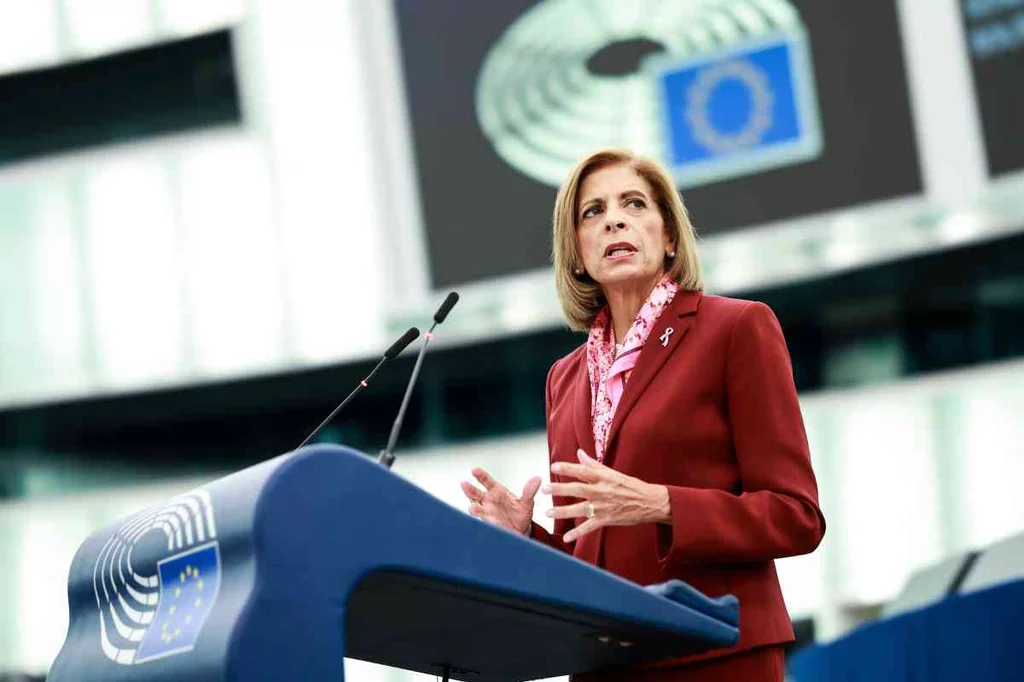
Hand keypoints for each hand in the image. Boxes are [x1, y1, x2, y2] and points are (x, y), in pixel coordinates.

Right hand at [461, 467, 541, 535]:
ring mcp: (486, 511)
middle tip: (464, 483)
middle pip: (475, 493)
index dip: (480, 475)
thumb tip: (538, 478)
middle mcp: (489, 500)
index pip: (486, 481)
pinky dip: (478, 519)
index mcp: (497, 491)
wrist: (521, 532)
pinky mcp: (488, 522)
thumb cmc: (521, 514)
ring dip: (472, 507)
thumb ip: (529, 491)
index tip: (474, 470)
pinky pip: (480, 519)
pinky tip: (477, 518)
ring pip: (475, 506)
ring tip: (472, 508)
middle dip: (469, 489)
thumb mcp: (527, 503)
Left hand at [543, 449, 670, 542]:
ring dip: (563, 511)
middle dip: (560, 489)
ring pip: (580, 509)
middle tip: (544, 488)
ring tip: (548, 512)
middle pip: (578, 489)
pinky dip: (577, 533)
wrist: (649, 502)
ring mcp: (604, 506)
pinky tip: (566, 537)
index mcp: (604, 478)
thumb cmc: (630, 486)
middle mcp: (602, 491)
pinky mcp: (607, 520)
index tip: (554, 466)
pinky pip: (590, 527)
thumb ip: (593, 464)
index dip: (568, 468)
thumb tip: (579, 453)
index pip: (583, 471)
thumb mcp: (612, 473)